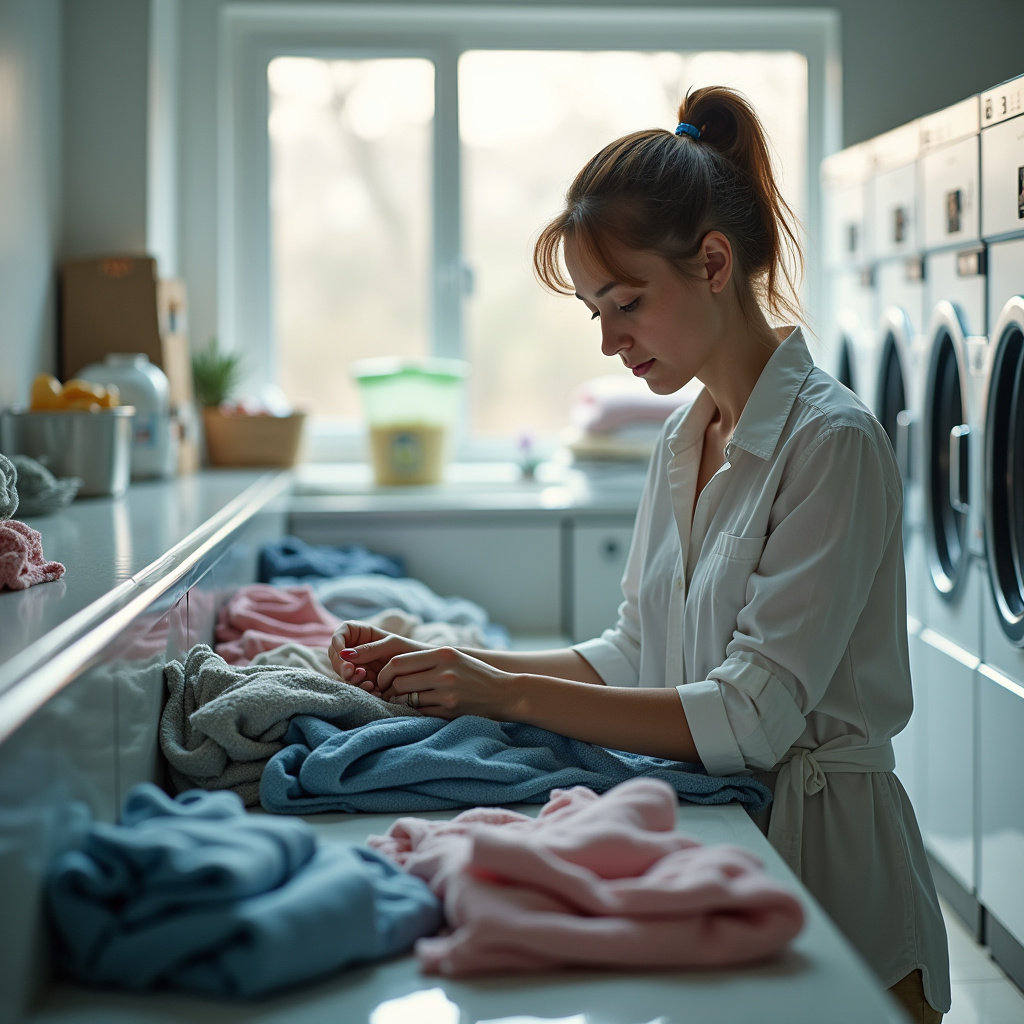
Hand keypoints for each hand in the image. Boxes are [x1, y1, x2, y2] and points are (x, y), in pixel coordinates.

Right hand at [328, 622, 430, 696]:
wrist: (425, 670)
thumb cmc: (410, 650)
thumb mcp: (391, 645)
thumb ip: (369, 649)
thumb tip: (345, 654)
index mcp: (361, 634)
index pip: (340, 634)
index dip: (337, 643)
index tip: (343, 654)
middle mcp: (357, 649)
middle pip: (337, 655)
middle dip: (341, 665)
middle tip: (351, 673)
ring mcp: (360, 665)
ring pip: (344, 672)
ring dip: (351, 678)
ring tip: (367, 682)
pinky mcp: (365, 680)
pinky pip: (356, 684)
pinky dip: (361, 687)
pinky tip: (373, 689)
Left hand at [375, 646, 517, 720]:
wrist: (505, 693)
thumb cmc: (475, 673)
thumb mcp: (454, 657)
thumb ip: (426, 659)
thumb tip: (391, 667)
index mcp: (443, 654)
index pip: (398, 662)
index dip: (384, 673)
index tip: (382, 679)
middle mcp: (444, 672)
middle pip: (399, 682)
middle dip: (388, 689)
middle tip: (388, 693)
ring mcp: (447, 693)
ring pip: (407, 699)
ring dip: (399, 702)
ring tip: (402, 701)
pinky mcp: (450, 711)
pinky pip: (420, 713)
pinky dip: (414, 712)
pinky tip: (417, 709)